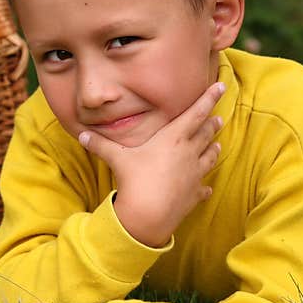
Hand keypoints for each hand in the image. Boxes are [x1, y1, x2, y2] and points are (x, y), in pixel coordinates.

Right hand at [79, 81, 224, 247]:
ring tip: (217, 145)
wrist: (148, 215)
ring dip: (213, 148)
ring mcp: (195, 174)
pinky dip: (205, 186)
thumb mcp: (116, 158)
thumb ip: (100, 145)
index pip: (196, 113)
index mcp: (173, 138)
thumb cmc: (134, 181)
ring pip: (210, 157)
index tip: (221, 87)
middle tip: (218, 117)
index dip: (209, 98)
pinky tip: (206, 187)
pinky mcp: (195, 194)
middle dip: (212, 123)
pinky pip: (203, 187)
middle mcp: (189, 153)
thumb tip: (80, 134)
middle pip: (206, 133)